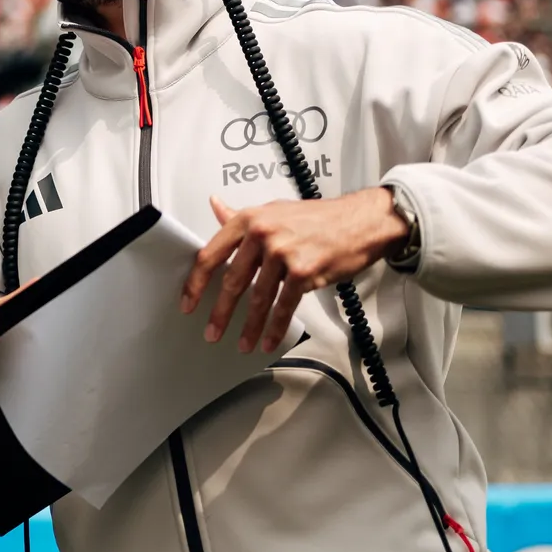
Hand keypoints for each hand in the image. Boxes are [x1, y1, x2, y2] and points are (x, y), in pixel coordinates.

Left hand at [181, 187, 411, 355]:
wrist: (361, 221)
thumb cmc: (319, 217)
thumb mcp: (274, 210)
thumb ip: (242, 215)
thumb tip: (216, 208)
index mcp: (250, 219)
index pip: (211, 254)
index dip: (197, 282)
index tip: (189, 301)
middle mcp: (263, 234)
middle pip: (232, 281)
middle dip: (220, 312)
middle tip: (211, 330)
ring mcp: (283, 253)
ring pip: (258, 298)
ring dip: (248, 326)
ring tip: (241, 342)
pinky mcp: (304, 271)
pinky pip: (284, 306)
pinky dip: (275, 328)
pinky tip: (268, 340)